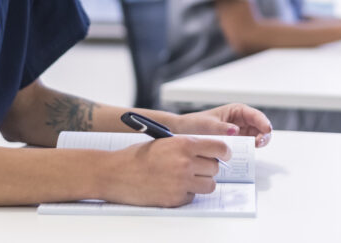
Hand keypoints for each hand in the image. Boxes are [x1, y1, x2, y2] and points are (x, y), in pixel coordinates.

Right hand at [102, 135, 229, 206]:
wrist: (116, 173)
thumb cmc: (137, 156)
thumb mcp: (164, 141)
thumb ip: (187, 145)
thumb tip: (208, 151)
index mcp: (184, 144)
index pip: (219, 147)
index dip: (224, 152)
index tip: (224, 155)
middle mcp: (186, 163)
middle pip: (215, 168)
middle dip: (209, 167)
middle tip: (198, 167)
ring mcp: (181, 183)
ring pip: (209, 185)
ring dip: (202, 182)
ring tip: (187, 179)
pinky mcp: (175, 199)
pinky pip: (193, 197)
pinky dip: (187, 194)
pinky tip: (173, 187)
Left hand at [172, 103, 272, 147]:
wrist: (183, 133)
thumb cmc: (195, 124)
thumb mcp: (208, 125)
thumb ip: (222, 128)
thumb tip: (236, 130)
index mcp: (236, 111)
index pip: (255, 115)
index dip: (263, 122)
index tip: (267, 130)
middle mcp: (240, 121)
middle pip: (260, 126)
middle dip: (263, 134)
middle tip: (259, 143)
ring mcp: (240, 132)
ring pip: (257, 136)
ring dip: (259, 142)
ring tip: (255, 147)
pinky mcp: (236, 143)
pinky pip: (248, 145)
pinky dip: (251, 149)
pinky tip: (248, 153)